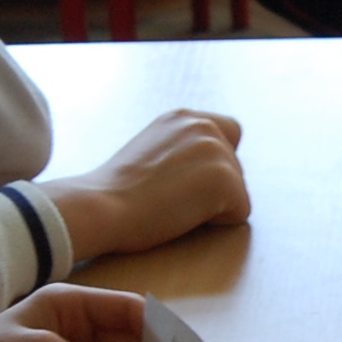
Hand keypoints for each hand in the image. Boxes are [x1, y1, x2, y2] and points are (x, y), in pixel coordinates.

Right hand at [42, 108, 250, 260]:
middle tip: (170, 198)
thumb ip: (178, 150)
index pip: (227, 135)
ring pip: (238, 190)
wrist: (100, 206)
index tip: (183, 181)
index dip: (212, 165)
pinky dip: (218, 224)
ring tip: (172, 206)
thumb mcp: (149, 152)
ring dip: (213, 206)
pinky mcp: (225, 179)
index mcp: (182, 117)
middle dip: (214, 188)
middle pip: (235, 166)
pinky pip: (241, 212)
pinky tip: (182, 217)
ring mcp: (217, 150)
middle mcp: (203, 125)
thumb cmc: (114, 193)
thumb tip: (202, 170)